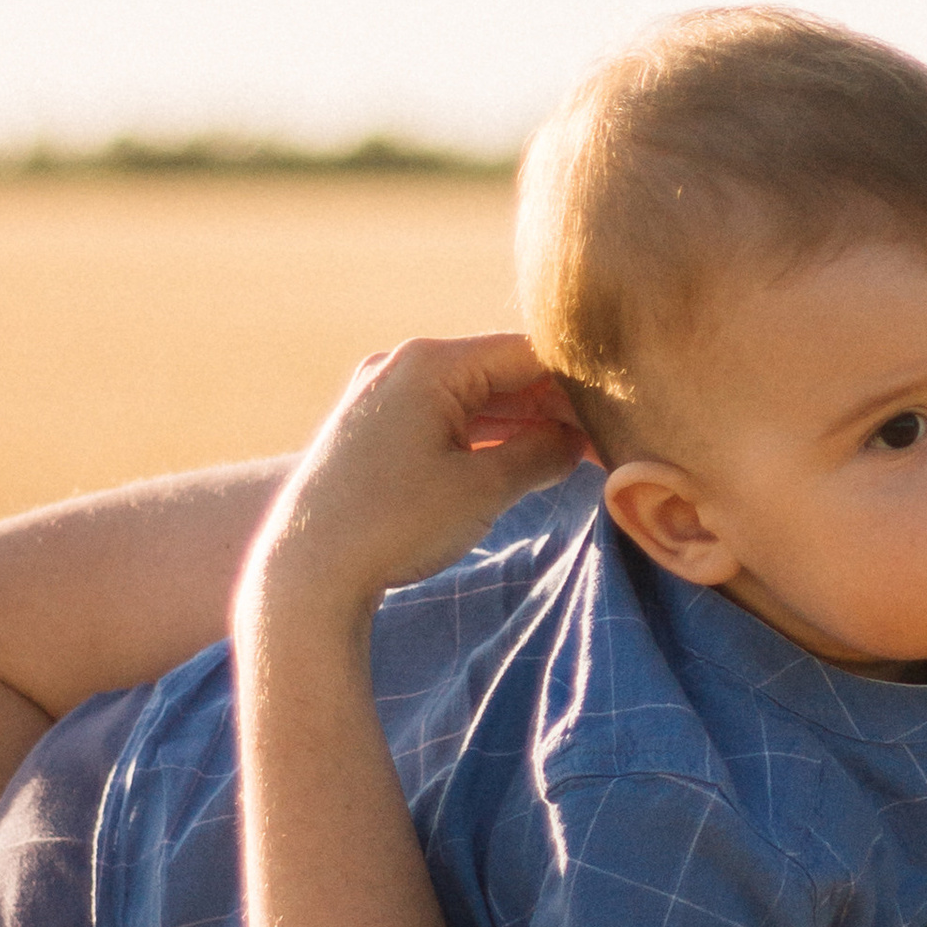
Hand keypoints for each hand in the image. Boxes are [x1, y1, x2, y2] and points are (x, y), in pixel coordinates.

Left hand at [242, 335, 588, 629]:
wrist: (306, 572)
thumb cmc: (394, 524)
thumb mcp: (483, 489)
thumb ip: (541, 455)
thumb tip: (576, 443)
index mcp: (429, 362)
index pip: (527, 354)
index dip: (579, 386)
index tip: (620, 416)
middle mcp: (400, 365)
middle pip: (500, 374)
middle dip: (553, 409)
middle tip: (605, 445)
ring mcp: (380, 396)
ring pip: (472, 400)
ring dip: (521, 427)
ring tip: (572, 459)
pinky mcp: (370, 430)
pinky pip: (442, 421)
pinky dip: (483, 440)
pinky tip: (519, 465)